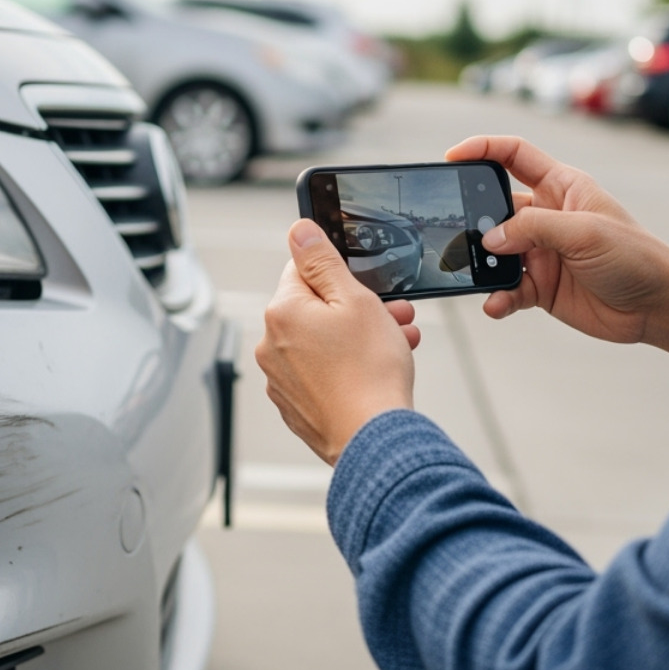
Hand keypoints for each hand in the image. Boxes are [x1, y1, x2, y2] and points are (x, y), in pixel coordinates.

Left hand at [257, 220, 420, 465]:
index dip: (341, 275)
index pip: (304, 270)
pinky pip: (321, 373)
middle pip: (316, 309)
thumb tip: (298, 231)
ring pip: (322, 342)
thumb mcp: (354, 298)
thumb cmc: (369, 372)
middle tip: (394, 315)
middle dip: (357, 308)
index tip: (367, 288)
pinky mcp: (296, 405)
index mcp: (282, 312)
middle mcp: (272, 345)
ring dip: (358, 338)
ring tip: (396, 344)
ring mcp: (281, 379)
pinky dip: (346, 368)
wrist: (374, 439)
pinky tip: (375, 372)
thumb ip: (322, 260)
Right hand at [446, 136, 668, 370]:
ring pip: (495, 251)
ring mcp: (542, 252)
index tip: (452, 157)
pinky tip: (496, 304)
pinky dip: (497, 296)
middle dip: (473, 217)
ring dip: (482, 263)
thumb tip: (489, 238)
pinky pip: (507, 288)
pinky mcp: (541, 286)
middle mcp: (547, 216)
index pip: (514, 155)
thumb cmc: (636, 257)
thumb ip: (534, 228)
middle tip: (455, 231)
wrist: (659, 306)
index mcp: (561, 186)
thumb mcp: (585, 232)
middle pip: (495, 206)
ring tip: (475, 273)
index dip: (482, 149)